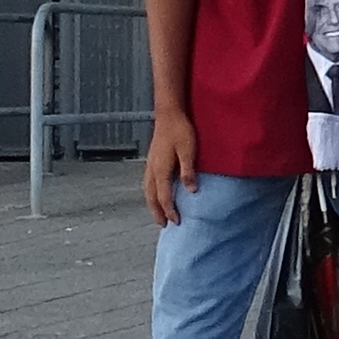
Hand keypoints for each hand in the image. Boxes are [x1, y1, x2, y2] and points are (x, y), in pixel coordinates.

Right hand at [139, 107, 199, 227]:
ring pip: (147, 190)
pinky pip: (147, 182)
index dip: (170, 211)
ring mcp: (150, 164)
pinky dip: (150, 193)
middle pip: (152, 197)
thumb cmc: (180, 130)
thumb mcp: (188, 151)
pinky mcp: (151, 160)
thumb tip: (191, 191)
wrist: (168, 114)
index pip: (164, 197)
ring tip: (157, 214)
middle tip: (163, 225)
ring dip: (152, 204)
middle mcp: (152, 170)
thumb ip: (188, 171)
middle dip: (157, 212)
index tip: (176, 222)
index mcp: (161, 170)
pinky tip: (154, 193)